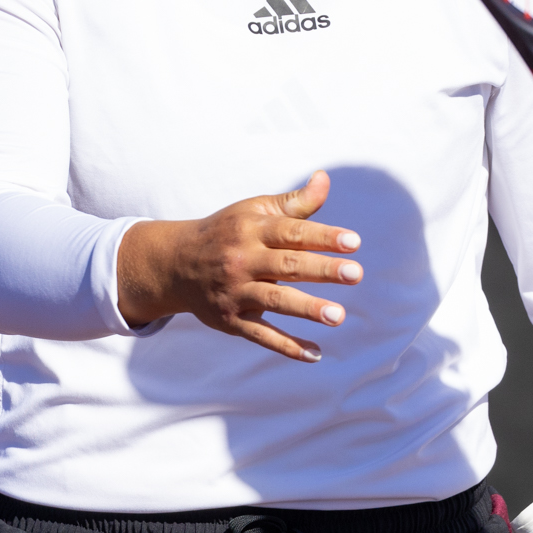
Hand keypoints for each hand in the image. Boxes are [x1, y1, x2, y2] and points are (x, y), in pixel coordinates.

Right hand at [116, 170, 361, 359]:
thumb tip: (325, 178)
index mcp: (253, 230)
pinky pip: (260, 335)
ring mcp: (235, 292)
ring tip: (338, 315)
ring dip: (307, 308)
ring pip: (275, 300)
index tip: (353, 242)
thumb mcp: (255, 211)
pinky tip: (315, 354)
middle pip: (288, 265)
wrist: (176, 263)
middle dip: (322, 269)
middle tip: (356, 274)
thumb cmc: (229, 231)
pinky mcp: (230, 320)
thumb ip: (294, 202)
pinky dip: (287, 346)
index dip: (324, 236)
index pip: (293, 232)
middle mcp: (243, 260)